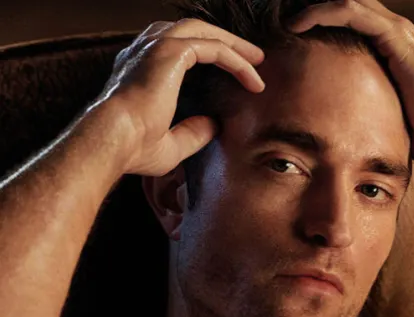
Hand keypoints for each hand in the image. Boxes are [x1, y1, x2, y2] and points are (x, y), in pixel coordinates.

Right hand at [94, 18, 265, 175]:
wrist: (116, 139)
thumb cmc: (135, 148)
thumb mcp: (171, 145)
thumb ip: (192, 133)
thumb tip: (214, 125)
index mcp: (139, 68)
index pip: (177, 49)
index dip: (207, 56)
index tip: (232, 75)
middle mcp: (145, 50)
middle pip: (193, 32)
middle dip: (226, 42)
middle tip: (253, 58)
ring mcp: (156, 46)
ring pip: (205, 34)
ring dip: (235, 46)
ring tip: (258, 62)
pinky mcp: (171, 51)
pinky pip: (214, 48)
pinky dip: (236, 60)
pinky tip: (253, 78)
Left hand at [287, 0, 413, 162]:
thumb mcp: (383, 115)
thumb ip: (363, 112)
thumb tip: (336, 136)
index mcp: (384, 46)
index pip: (344, 19)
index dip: (314, 21)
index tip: (283, 36)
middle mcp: (389, 30)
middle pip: (341, 3)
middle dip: (307, 6)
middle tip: (273, 16)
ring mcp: (393, 30)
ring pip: (343, 0)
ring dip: (309, 6)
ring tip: (280, 17)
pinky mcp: (395, 37)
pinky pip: (352, 13)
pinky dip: (323, 13)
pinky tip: (298, 24)